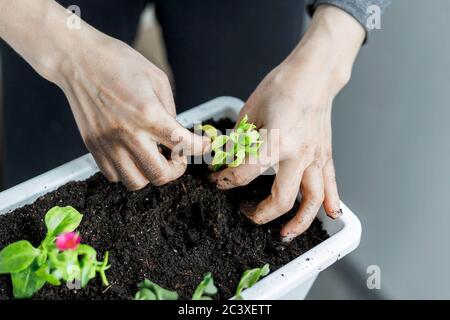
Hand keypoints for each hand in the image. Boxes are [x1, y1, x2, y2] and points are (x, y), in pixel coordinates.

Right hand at [55, 35, 208, 189]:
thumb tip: (177, 135)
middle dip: (176, 169)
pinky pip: (115, 176)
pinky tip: (133, 154)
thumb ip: (170, 111)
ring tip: (153, 156)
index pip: (183, 144)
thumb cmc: (119, 63)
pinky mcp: (93, 147)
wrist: (78, 60)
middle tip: (177, 156)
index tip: (204, 144)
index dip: (201, 148)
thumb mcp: (157, 79)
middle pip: (160, 175)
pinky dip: (129, 171)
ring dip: (151, 173)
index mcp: (148, 114)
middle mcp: (128, 134)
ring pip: (136, 182)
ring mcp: (107, 144)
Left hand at [211, 5, 364, 240]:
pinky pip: (332, 185)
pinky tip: (331, 216)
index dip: (225, 181)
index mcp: (274, 141)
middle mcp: (298, 154)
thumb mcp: (248, 112)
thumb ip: (238, 142)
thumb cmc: (279, 88)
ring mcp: (315, 157)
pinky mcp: (326, 156)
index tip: (216, 180)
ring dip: (300, 222)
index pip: (244, 174)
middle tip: (247, 214)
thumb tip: (226, 162)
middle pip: (282, 199)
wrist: (312, 75)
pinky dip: (332, 203)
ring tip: (286, 234)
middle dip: (261, 213)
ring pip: (313, 200)